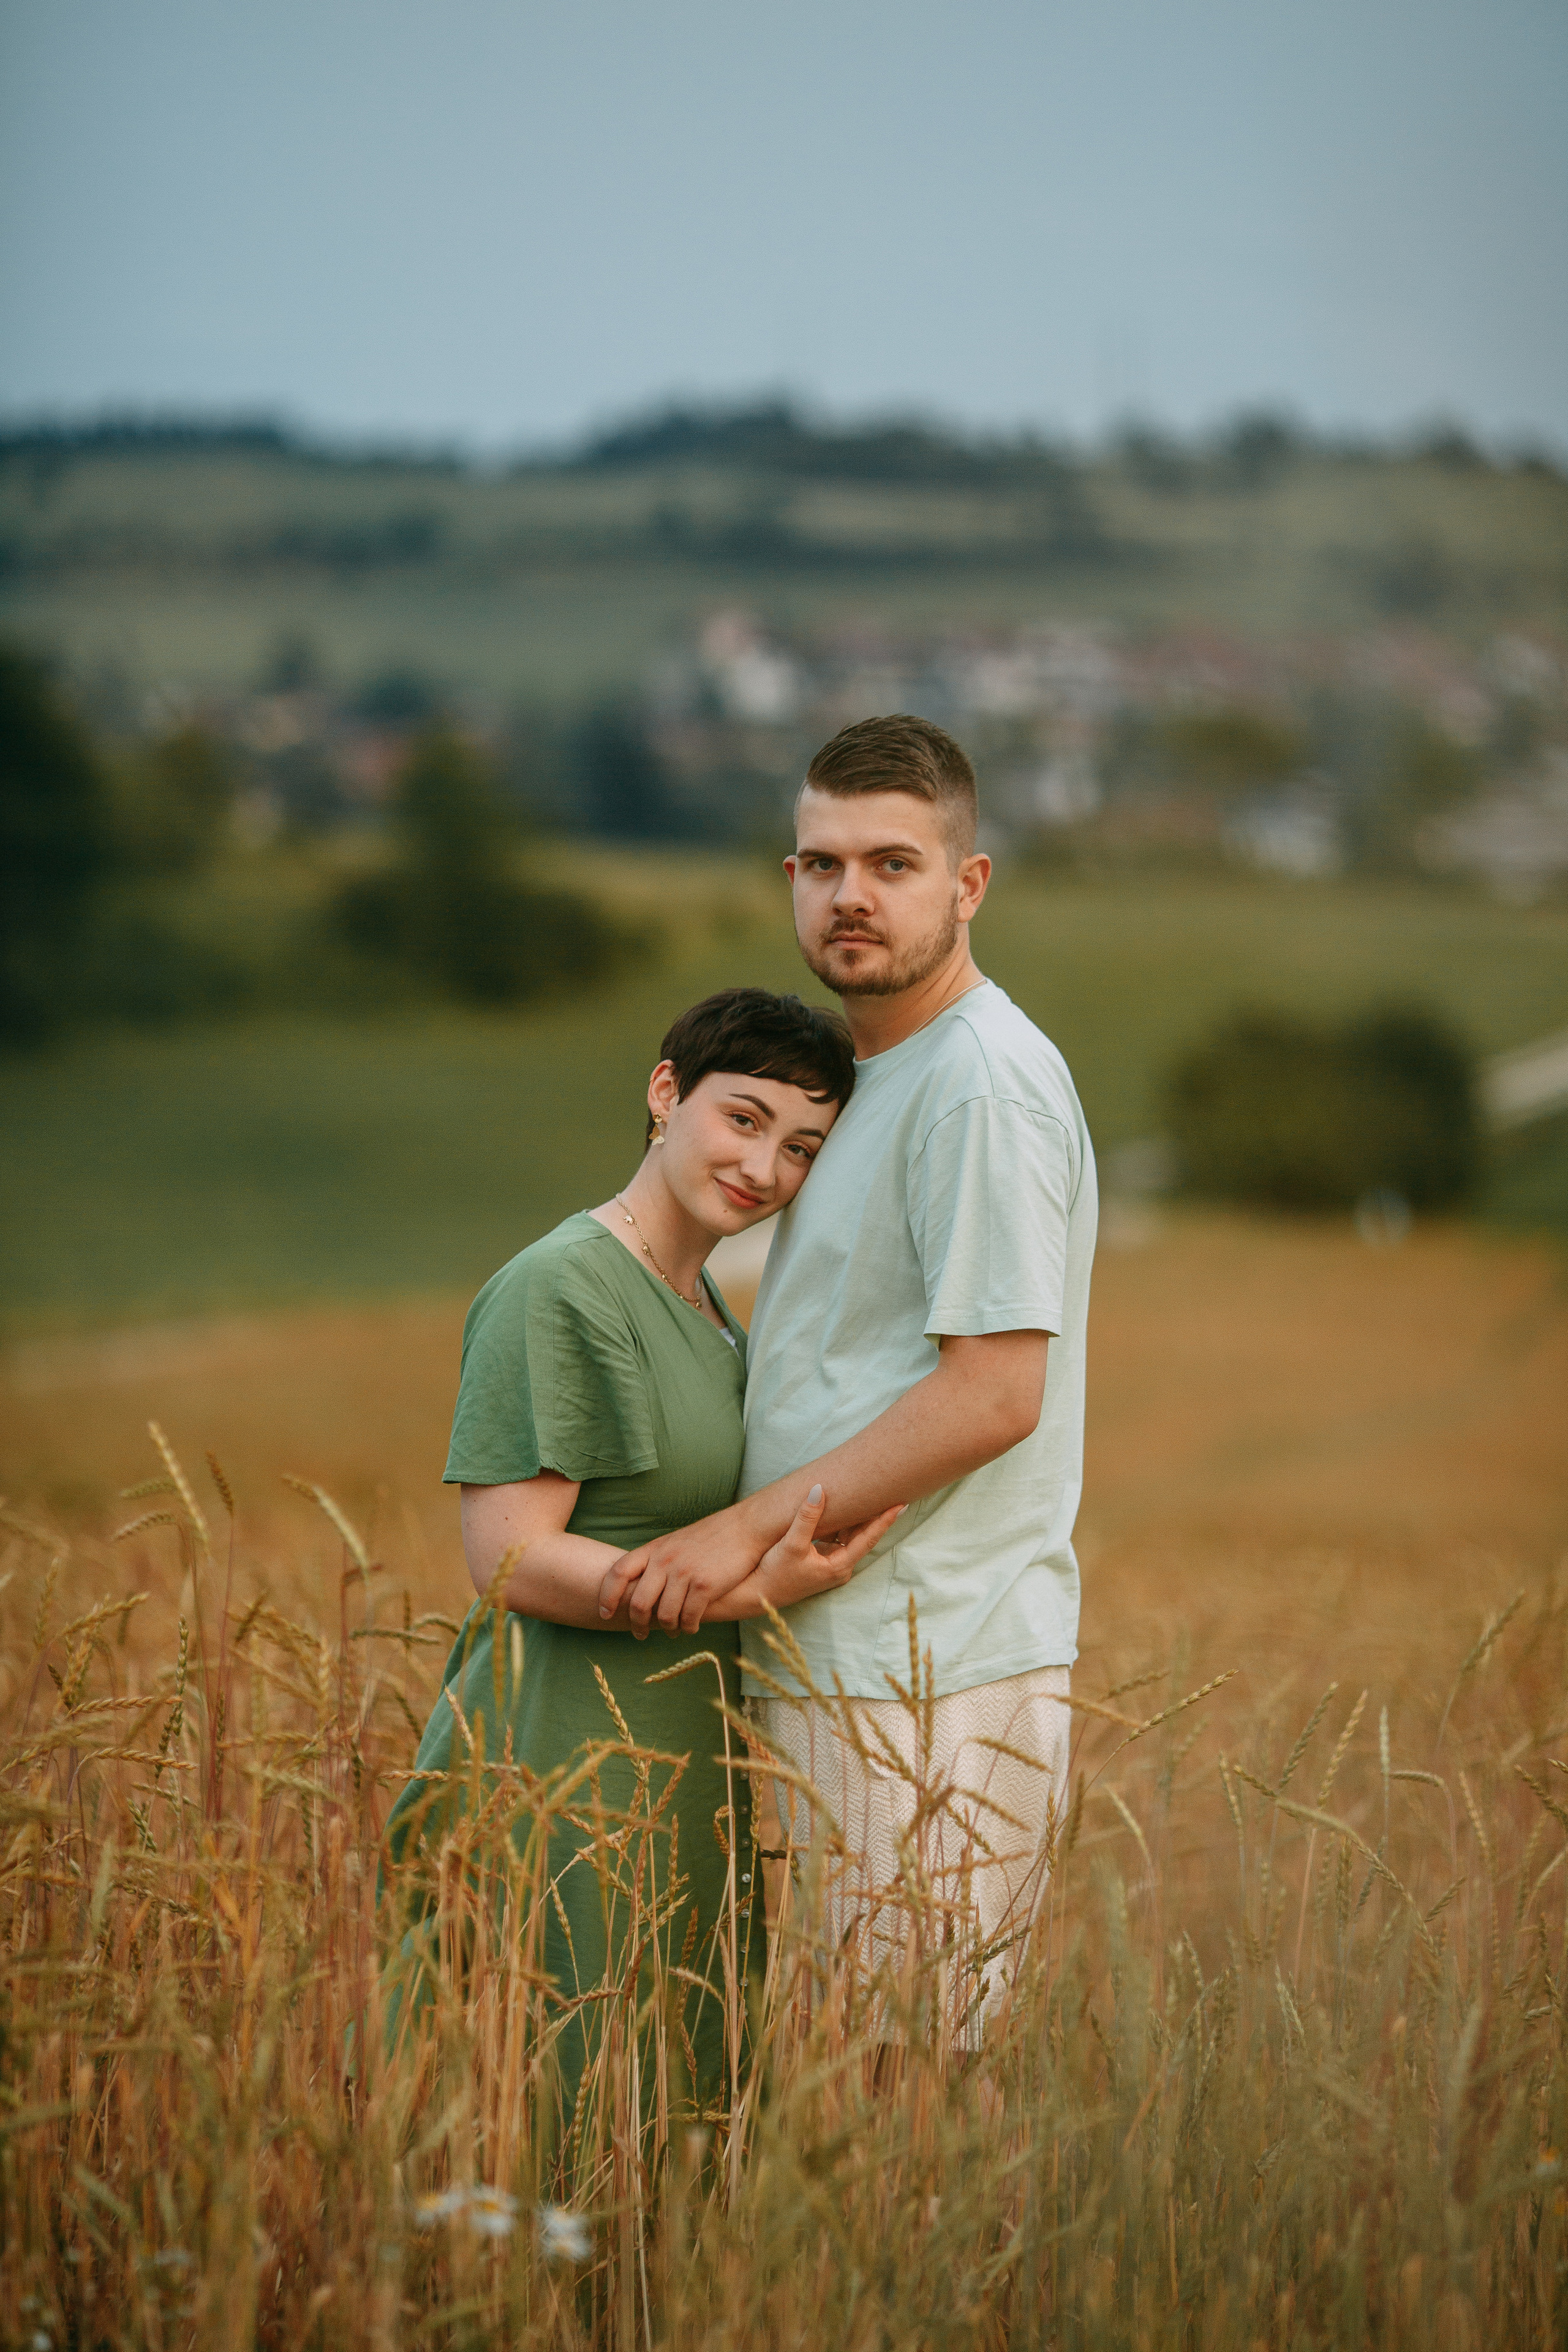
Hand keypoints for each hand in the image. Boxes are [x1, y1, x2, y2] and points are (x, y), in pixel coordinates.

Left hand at [597, 1504, 763, 1636]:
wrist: (746, 1527)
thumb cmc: (711, 1537)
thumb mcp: (675, 1542)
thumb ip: (656, 1560)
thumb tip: (640, 1585)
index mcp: (655, 1549)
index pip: (618, 1572)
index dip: (607, 1596)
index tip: (605, 1613)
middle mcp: (665, 1560)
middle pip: (638, 1602)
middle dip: (636, 1624)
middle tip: (639, 1634)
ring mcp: (685, 1573)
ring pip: (665, 1615)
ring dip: (667, 1629)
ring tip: (673, 1631)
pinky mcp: (705, 1585)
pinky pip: (689, 1618)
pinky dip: (688, 1628)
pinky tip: (692, 1626)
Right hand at [754, 1485, 904, 1610]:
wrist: (756, 1594)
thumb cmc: (774, 1573)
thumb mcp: (791, 1544)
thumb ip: (806, 1517)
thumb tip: (819, 1490)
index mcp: (839, 1566)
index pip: (868, 1538)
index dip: (884, 1520)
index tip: (900, 1504)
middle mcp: (839, 1567)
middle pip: (862, 1537)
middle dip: (874, 1516)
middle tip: (890, 1493)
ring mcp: (830, 1566)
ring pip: (850, 1537)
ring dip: (857, 1519)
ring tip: (869, 1496)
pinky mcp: (820, 1563)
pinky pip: (838, 1539)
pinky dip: (841, 1525)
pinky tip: (840, 1509)